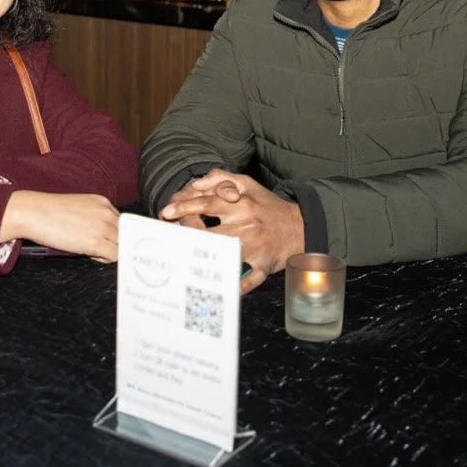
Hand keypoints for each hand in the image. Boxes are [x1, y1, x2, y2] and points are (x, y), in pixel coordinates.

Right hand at [2, 191, 119, 261]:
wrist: (35, 213)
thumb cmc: (50, 211)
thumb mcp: (79, 207)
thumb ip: (95, 217)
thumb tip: (100, 232)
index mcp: (103, 203)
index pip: (121, 222)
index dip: (114, 233)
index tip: (109, 240)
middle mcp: (107, 213)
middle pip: (125, 234)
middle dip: (114, 242)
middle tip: (99, 247)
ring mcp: (103, 228)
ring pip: (122, 245)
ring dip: (110, 251)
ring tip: (92, 250)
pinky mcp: (96, 242)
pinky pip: (114, 256)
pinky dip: (106, 259)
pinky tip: (92, 255)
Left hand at [160, 169, 304, 293]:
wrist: (300, 226)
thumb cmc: (267, 206)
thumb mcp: (248, 185)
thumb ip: (222, 179)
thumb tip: (197, 183)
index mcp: (242, 203)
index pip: (208, 203)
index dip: (185, 207)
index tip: (166, 212)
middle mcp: (248, 224)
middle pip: (211, 231)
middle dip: (189, 234)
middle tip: (172, 238)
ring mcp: (256, 246)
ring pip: (226, 254)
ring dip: (206, 259)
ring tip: (185, 261)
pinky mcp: (265, 264)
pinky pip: (250, 278)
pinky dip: (238, 285)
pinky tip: (222, 287)